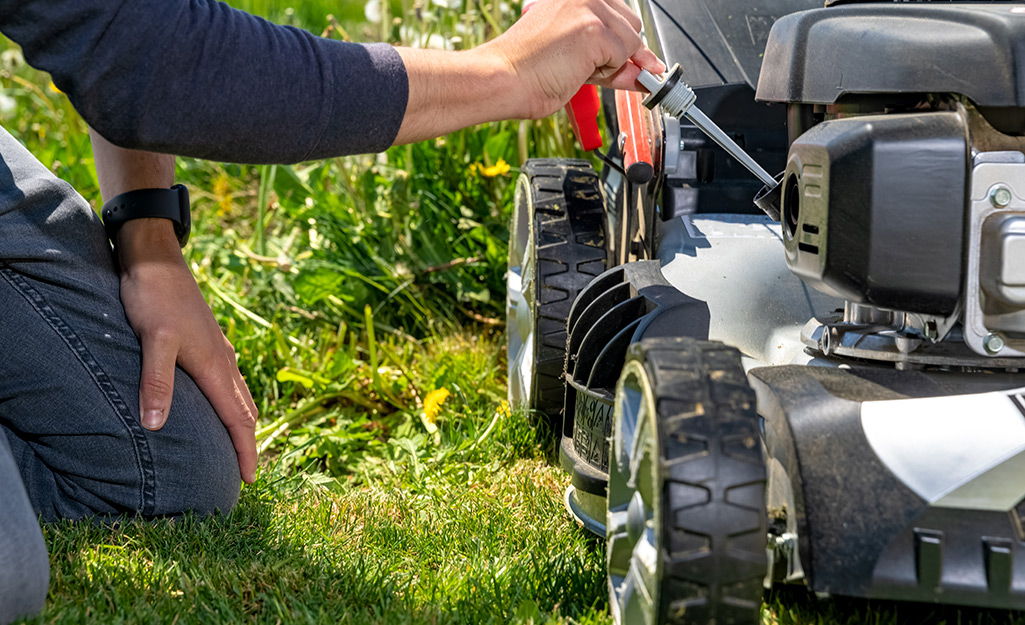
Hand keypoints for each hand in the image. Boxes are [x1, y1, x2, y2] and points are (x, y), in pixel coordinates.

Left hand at [116, 219, 257, 483]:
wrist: (155, 258)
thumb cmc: (153, 298)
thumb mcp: (152, 341)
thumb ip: (156, 383)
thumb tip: (155, 426)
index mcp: (215, 366)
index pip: (238, 419)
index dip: (245, 451)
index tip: (249, 481)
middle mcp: (223, 360)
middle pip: (245, 410)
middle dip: (248, 443)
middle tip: (245, 473)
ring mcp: (217, 349)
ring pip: (239, 394)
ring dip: (242, 422)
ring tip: (238, 444)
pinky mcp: (208, 340)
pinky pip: (229, 380)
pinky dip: (232, 400)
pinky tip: (218, 400)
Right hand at [482, 0, 664, 118]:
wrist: (504, 79)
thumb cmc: (527, 69)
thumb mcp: (579, 59)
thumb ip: (613, 59)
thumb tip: (648, 69)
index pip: (619, 16)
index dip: (622, 43)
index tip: (620, 60)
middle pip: (632, 26)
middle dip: (618, 53)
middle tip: (583, 66)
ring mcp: (590, 8)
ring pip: (632, 42)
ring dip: (610, 64)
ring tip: (574, 66)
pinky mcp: (594, 29)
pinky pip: (625, 56)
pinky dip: (607, 72)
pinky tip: (578, 69)